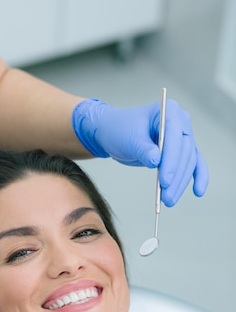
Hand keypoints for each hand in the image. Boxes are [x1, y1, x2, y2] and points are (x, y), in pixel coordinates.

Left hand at [72, 98, 208, 205]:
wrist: (113, 132)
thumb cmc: (120, 130)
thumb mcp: (129, 139)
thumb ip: (143, 150)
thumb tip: (157, 161)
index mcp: (168, 111)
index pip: (175, 137)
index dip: (171, 160)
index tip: (164, 181)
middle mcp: (180, 121)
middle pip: (185, 152)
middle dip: (176, 176)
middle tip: (166, 197)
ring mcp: (182, 136)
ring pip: (188, 161)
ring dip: (181, 183)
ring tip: (169, 200)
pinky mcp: (180, 151)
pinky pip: (193, 164)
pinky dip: (195, 177)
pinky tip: (197, 191)